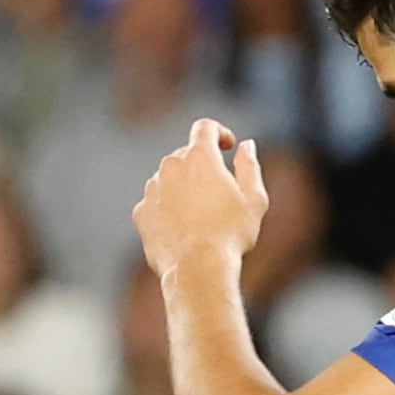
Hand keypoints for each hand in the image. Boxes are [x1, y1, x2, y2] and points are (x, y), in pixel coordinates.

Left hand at [135, 120, 268, 277]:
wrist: (197, 268)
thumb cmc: (231, 233)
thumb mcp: (254, 199)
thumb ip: (250, 166)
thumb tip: (246, 146)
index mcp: (200, 158)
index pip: (205, 127)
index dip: (219, 132)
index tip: (228, 146)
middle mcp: (171, 167)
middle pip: (185, 154)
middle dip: (203, 166)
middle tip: (221, 193)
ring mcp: (152, 189)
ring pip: (169, 178)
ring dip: (184, 187)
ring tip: (203, 216)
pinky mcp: (141, 211)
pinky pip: (156, 201)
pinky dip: (169, 207)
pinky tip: (185, 228)